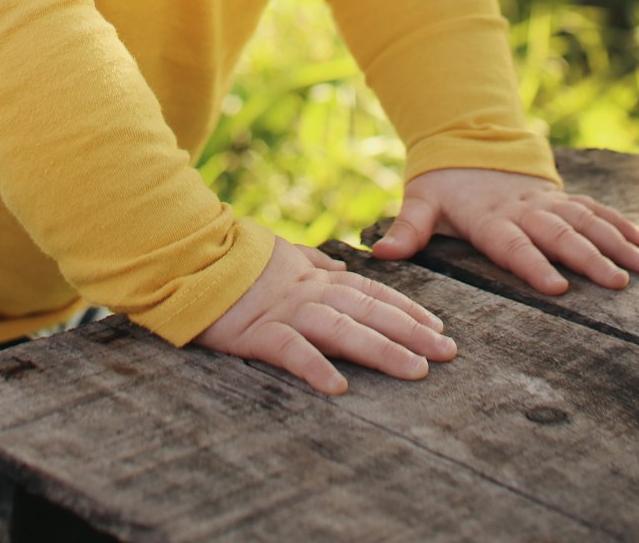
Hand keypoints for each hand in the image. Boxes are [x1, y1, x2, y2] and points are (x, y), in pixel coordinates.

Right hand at [194, 236, 456, 395]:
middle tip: (448, 353)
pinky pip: (291, 351)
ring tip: (415, 371)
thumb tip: (338, 267)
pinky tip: (339, 387)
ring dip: (382, 350)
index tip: (438, 327)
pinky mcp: (256, 332)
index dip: (407, 310)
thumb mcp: (279, 253)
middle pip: (369, 311)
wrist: (189, 251)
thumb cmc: (233, 256)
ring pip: (342, 330)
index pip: (371, 293)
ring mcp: (285, 311)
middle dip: (411, 332)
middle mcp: (309, 292)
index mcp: (315, 278)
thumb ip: (311, 262)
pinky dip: (315, 367)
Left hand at [371, 168, 638, 294]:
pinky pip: (593, 208)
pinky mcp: (557, 198)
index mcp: (488, 216)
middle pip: (558, 234)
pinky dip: (618, 223)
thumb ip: (407, 229)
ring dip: (613, 241)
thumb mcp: (420, 201)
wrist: (465, 141)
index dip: (533, 264)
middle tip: (616, 282)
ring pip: (583, 220)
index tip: (557, 287)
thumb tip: (381, 254)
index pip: (512, 244)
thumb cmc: (442, 184)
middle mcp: (522, 209)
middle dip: (588, 258)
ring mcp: (544, 202)